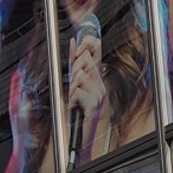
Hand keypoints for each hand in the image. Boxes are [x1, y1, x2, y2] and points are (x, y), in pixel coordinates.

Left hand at [66, 29, 105, 160]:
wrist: (80, 136)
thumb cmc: (77, 113)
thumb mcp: (74, 86)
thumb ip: (74, 66)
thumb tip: (73, 43)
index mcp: (97, 81)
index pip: (96, 56)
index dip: (89, 44)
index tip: (81, 36)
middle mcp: (101, 86)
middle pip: (85, 62)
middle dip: (74, 67)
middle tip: (72, 82)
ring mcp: (100, 95)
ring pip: (78, 76)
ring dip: (71, 88)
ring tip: (74, 100)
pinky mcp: (95, 104)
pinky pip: (76, 91)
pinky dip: (71, 99)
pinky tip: (75, 108)